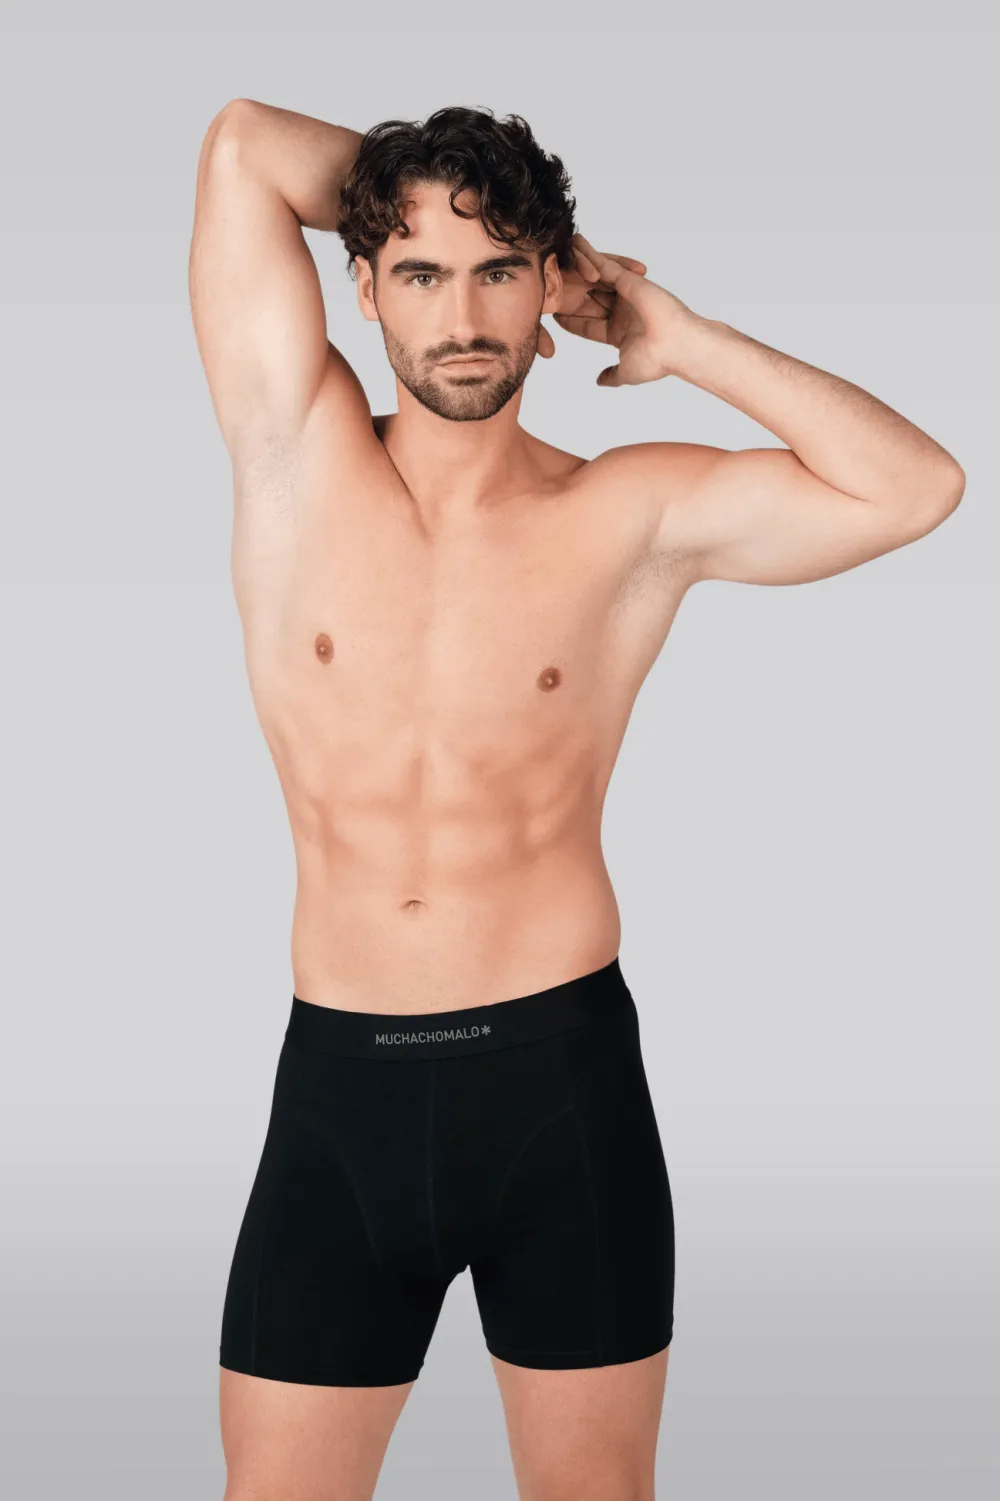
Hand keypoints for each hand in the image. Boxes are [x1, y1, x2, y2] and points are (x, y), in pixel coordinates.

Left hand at [552, 233, 696, 385]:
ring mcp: (625, 293)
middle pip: (589, 298)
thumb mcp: (626, 372)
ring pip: (595, 278)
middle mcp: (621, 310)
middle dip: (570, 292)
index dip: (571, 319)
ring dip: (577, 269)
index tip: (556, 315)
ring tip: (556, 260)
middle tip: (549, 284)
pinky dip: (589, 253)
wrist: (675, 346)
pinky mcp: (629, 278)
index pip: (588, 324)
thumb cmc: (657, 361)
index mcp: (619, 331)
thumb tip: (601, 381)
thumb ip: (612, 375)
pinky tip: (573, 245)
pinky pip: (604, 262)